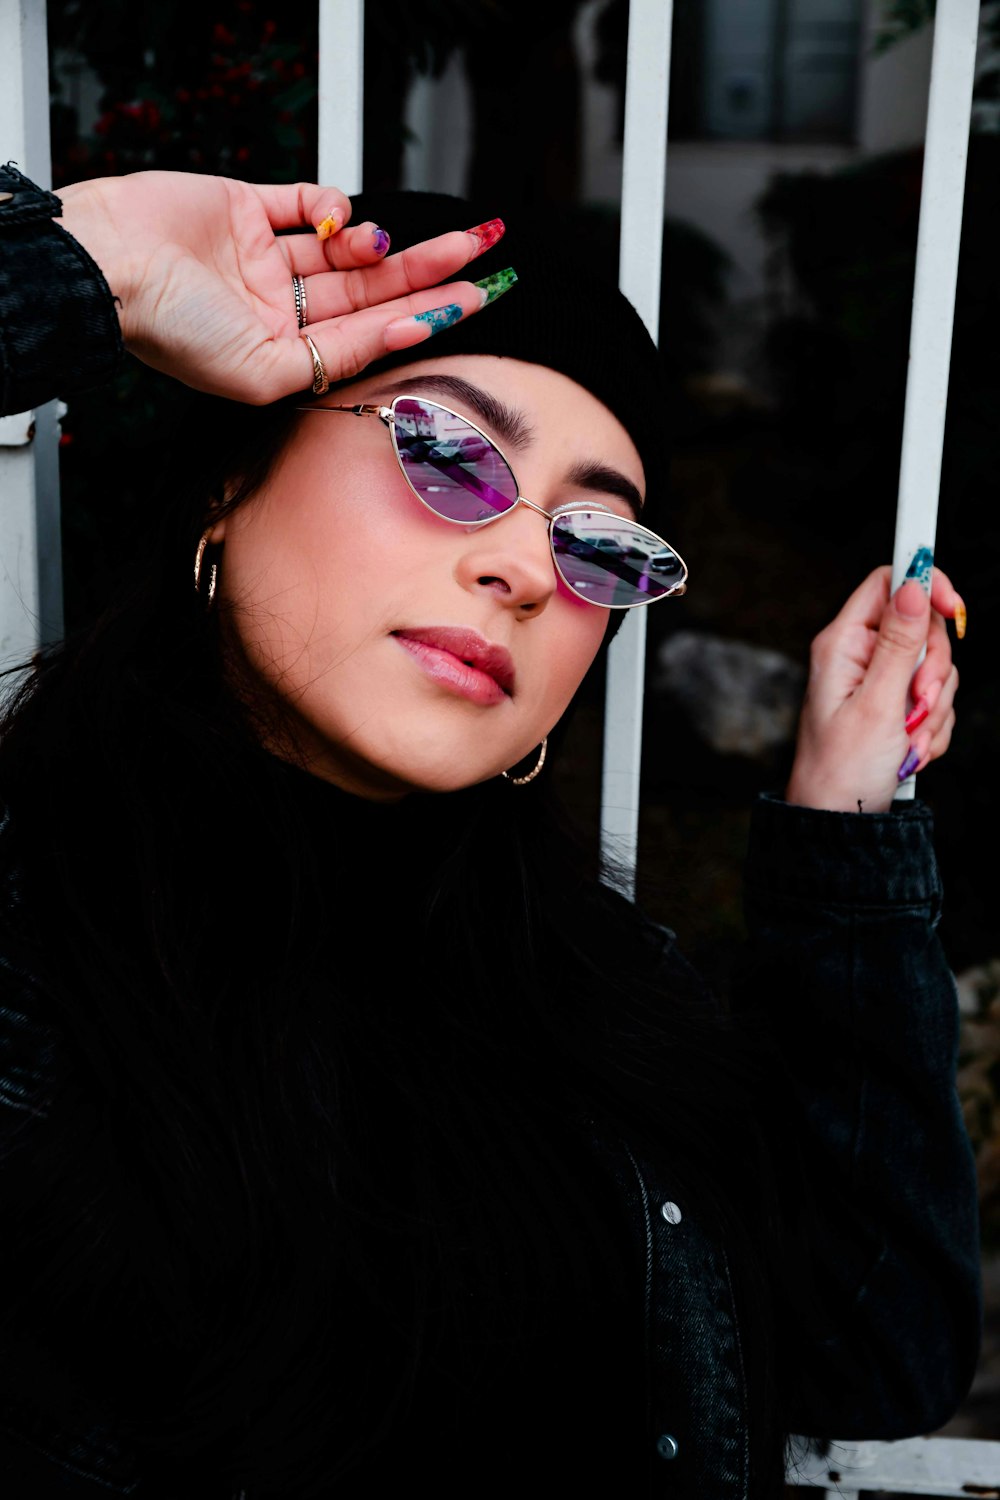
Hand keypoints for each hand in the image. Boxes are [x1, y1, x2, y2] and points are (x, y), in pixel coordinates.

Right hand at [58, 171, 500, 402]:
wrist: (105, 267)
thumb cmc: (170, 330)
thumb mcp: (262, 373)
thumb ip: (332, 362)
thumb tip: (399, 338)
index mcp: (284, 354)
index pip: (372, 333)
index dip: (427, 315)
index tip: (476, 299)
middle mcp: (279, 309)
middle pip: (372, 289)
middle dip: (431, 270)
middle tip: (486, 251)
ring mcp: (262, 258)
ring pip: (346, 247)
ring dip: (382, 241)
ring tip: (395, 240)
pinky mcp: (244, 208)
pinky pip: (304, 200)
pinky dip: (332, 203)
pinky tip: (341, 215)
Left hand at [785, 565, 962, 813]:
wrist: (840, 820)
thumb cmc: (842, 768)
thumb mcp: (877, 704)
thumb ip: (900, 644)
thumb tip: (913, 585)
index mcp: (844, 644)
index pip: (888, 583)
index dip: (925, 585)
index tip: (953, 607)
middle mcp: (861, 657)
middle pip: (924, 629)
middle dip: (933, 672)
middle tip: (916, 703)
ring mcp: (881, 682)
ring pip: (937, 670)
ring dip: (932, 709)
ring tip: (906, 740)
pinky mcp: (897, 707)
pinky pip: (936, 701)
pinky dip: (931, 728)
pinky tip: (908, 751)